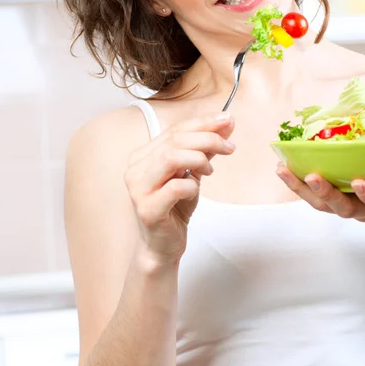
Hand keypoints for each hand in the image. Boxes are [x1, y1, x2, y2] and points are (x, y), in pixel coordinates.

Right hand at [124, 112, 234, 264]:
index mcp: (143, 155)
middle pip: (174, 140)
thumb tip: (227, 123)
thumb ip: (206, 148)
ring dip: (199, 159)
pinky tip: (195, 190)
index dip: (203, 122)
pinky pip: (175, 187)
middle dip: (207, 139)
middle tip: (229, 146)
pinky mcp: (147, 209)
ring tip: (210, 170)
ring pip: (171, 157)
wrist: (163, 246)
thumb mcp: (193, 173)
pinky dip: (192, 185)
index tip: (228, 120)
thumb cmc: (175, 207)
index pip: (174, 130)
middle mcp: (135, 169)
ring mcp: (138, 189)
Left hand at [276, 162, 364, 232]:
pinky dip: (298, 184)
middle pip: (341, 208)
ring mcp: (348, 208)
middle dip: (325, 193)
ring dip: (301, 188)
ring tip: (283, 169)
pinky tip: (284, 168)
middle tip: (311, 176)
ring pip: (321, 204)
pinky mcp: (338, 201)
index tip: (360, 182)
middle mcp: (364, 211)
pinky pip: (314, 197)